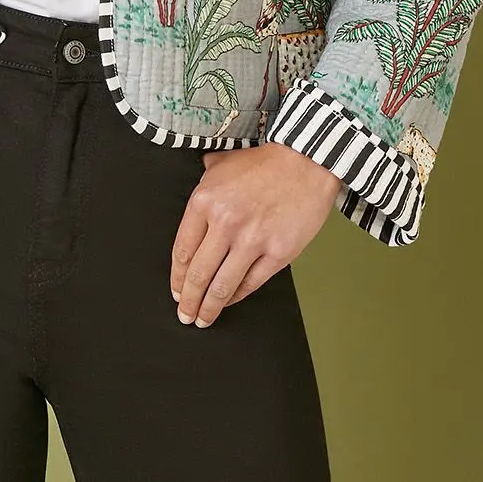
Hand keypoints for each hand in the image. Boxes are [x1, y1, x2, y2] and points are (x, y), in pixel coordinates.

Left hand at [170, 142, 341, 327]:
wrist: (306, 162)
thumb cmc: (265, 163)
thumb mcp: (223, 163)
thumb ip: (204, 181)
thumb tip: (196, 194)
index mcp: (205, 201)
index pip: (182, 251)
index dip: (177, 278)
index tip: (176, 291)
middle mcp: (225, 222)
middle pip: (198, 274)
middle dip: (189, 301)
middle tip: (185, 314)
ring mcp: (252, 240)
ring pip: (222, 285)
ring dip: (210, 307)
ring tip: (204, 319)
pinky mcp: (277, 253)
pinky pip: (250, 283)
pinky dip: (236, 297)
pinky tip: (230, 302)